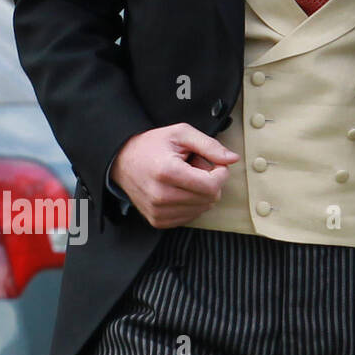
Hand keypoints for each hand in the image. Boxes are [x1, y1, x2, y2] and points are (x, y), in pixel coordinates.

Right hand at [110, 124, 239, 228]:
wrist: (122, 161)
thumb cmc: (152, 145)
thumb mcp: (181, 134)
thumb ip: (210, 145)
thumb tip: (232, 159)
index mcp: (167, 172)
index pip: (212, 185)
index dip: (221, 173)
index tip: (214, 163)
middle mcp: (160, 196)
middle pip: (209, 198)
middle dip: (211, 182)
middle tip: (195, 168)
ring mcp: (157, 211)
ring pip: (202, 209)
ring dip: (201, 193)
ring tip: (185, 178)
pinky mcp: (157, 220)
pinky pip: (190, 217)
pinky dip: (192, 204)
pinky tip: (180, 190)